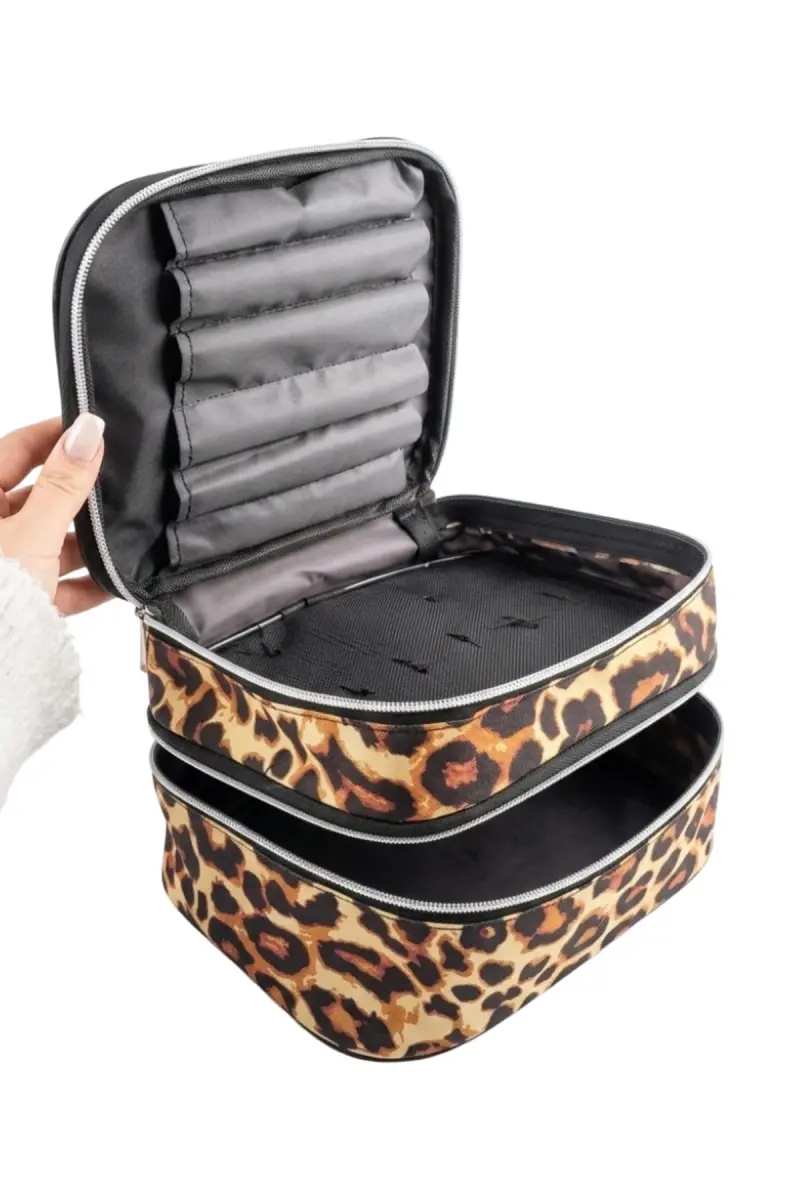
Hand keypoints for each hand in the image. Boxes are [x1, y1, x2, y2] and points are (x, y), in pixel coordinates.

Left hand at [0, 414, 110, 614]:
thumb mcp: (32, 532)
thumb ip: (64, 483)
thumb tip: (89, 429)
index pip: (17, 449)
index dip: (56, 436)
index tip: (96, 429)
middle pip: (39, 498)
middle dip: (80, 496)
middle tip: (120, 485)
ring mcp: (3, 570)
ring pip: (50, 543)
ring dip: (86, 545)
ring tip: (125, 540)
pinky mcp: (19, 606)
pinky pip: (56, 588)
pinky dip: (85, 586)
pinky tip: (117, 585)